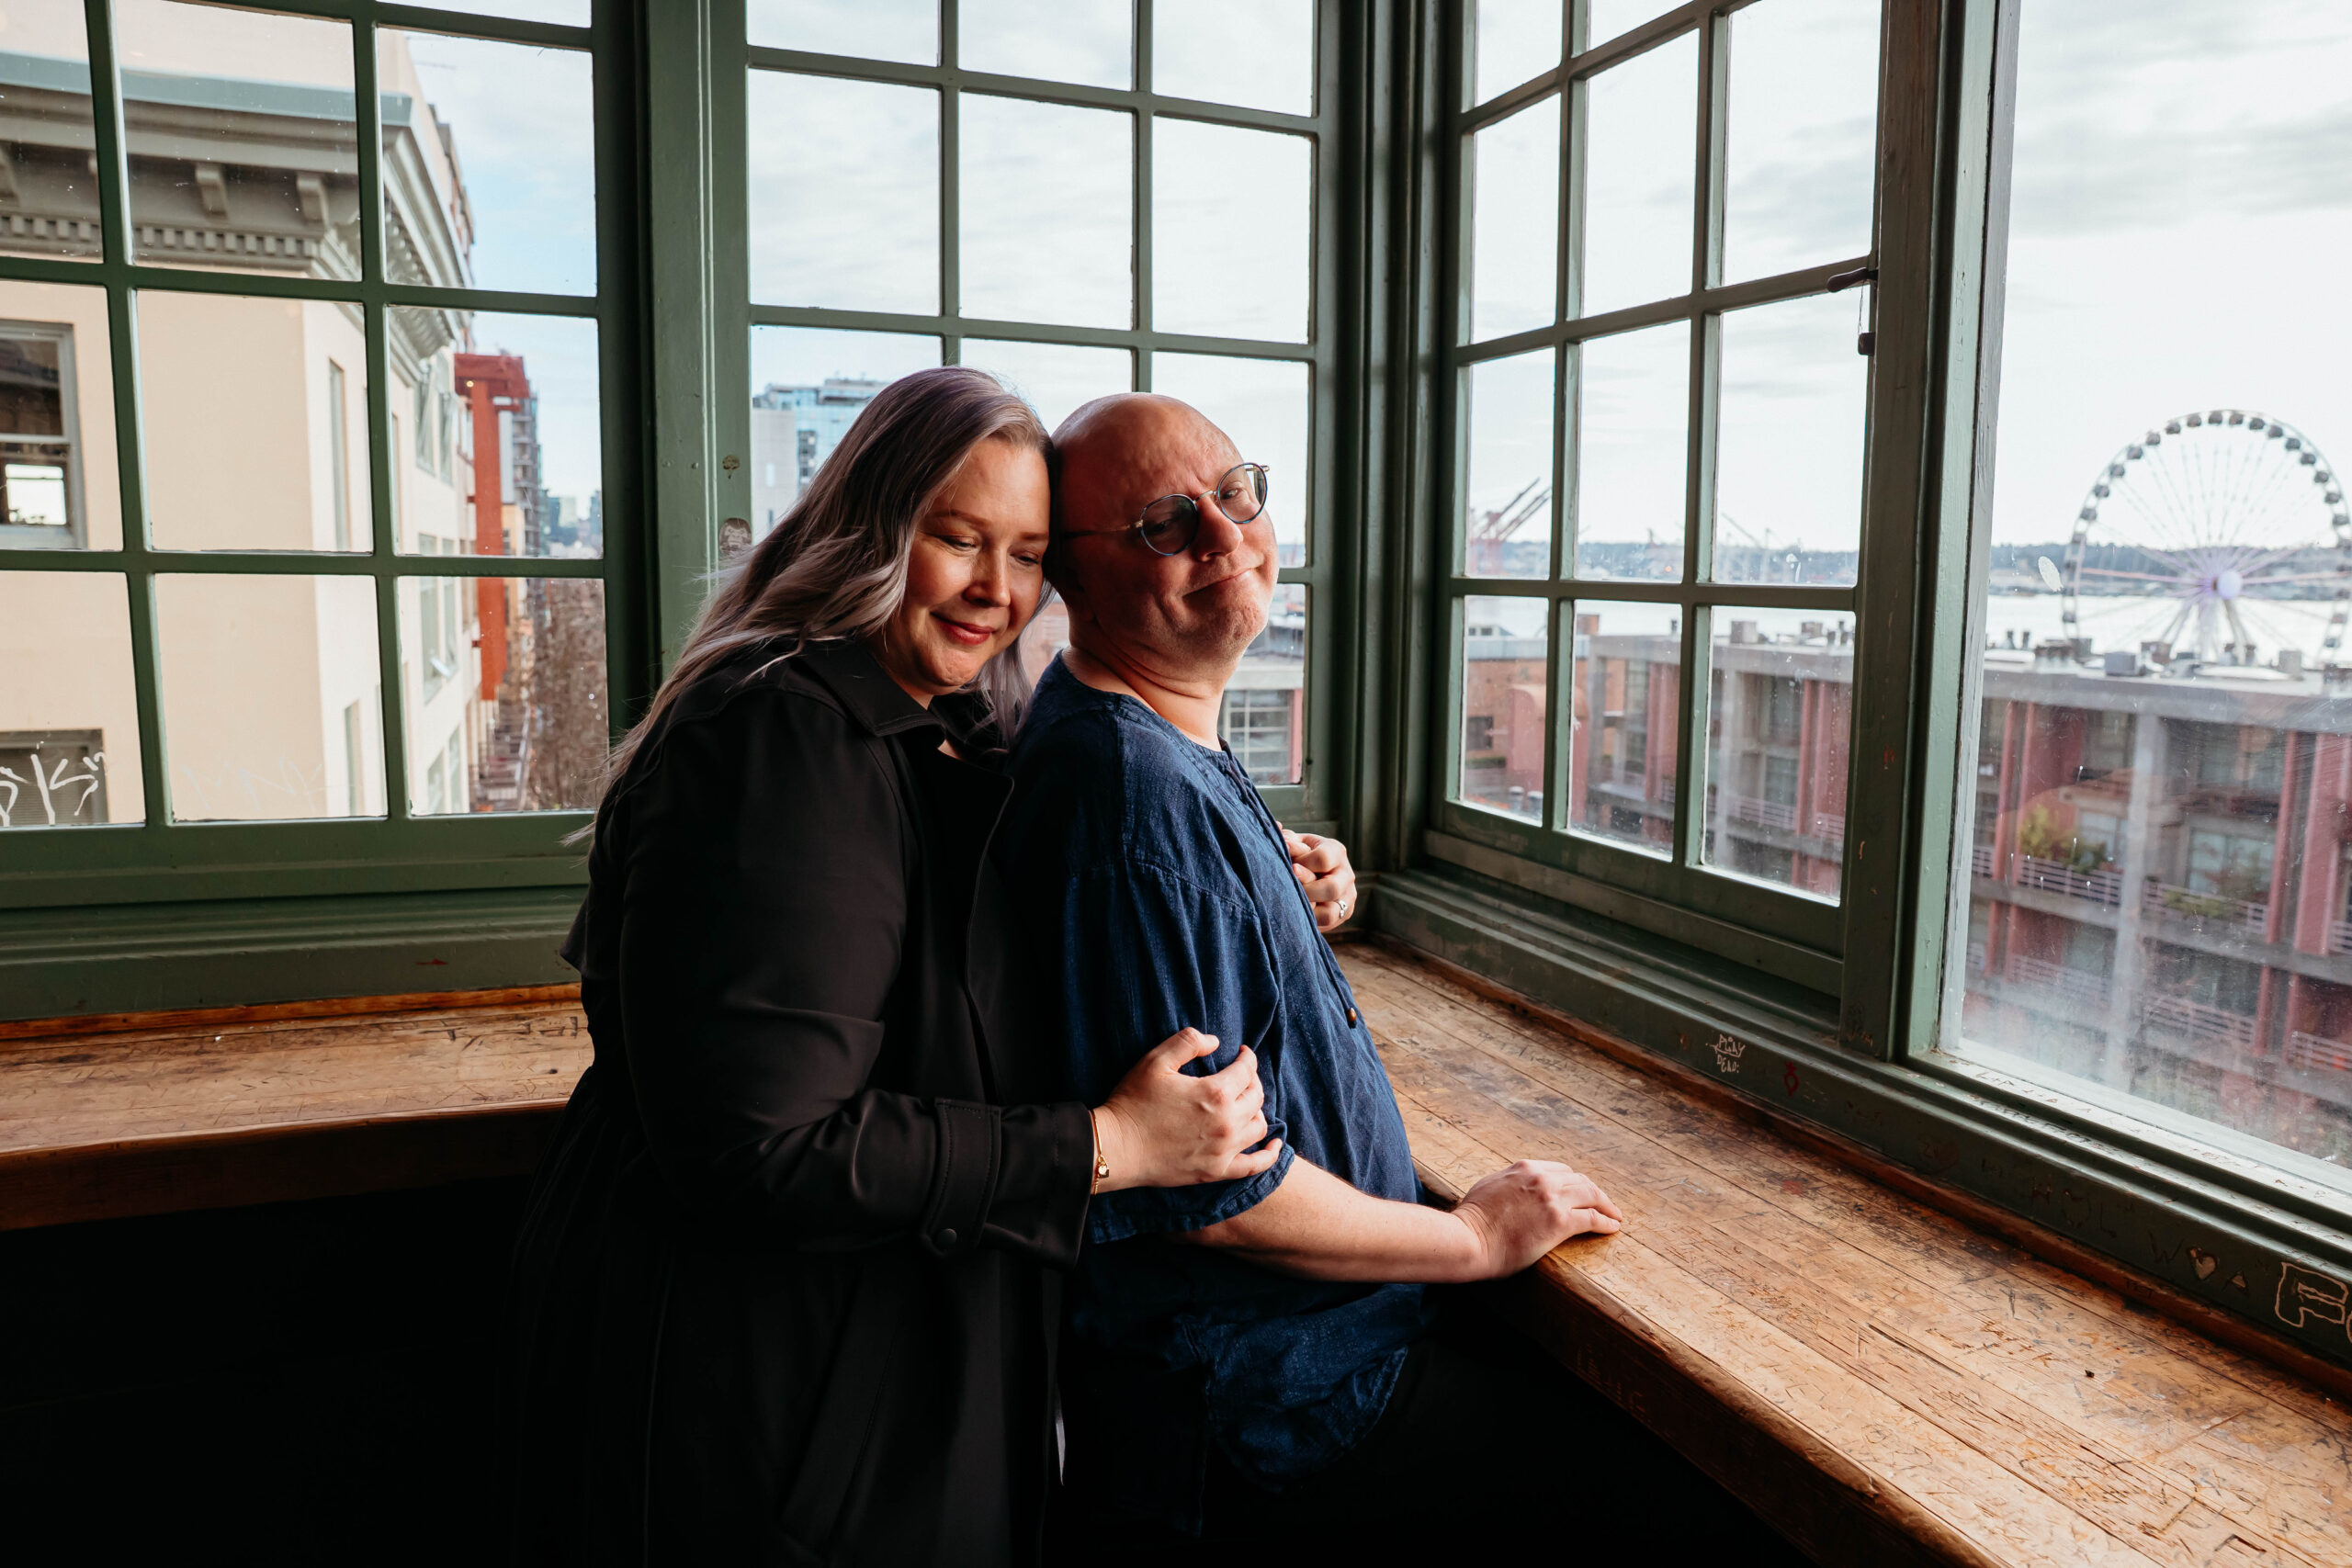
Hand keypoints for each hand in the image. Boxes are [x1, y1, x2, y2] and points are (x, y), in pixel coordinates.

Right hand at [1093, 1028, 1282, 1192]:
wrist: (1116, 1148)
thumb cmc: (1133, 1102)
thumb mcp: (1156, 1060)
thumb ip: (1188, 1042)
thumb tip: (1216, 1042)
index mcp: (1215, 1092)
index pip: (1246, 1070)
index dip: (1247, 1058)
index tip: (1241, 1053)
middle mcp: (1227, 1122)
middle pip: (1256, 1097)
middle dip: (1252, 1081)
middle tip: (1240, 1076)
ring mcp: (1224, 1150)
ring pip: (1259, 1127)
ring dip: (1257, 1110)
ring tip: (1245, 1103)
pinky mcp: (1216, 1172)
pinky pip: (1255, 1165)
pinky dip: (1270, 1155)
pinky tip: (1275, 1145)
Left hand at [1283, 828, 1356, 931]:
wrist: (1313, 873)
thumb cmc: (1300, 855)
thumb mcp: (1296, 843)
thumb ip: (1287, 839)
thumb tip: (1277, 829)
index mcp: (1335, 850)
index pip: (1323, 859)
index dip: (1302, 864)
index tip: (1289, 866)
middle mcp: (1346, 874)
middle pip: (1331, 888)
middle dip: (1306, 890)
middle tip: (1290, 887)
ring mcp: (1348, 896)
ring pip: (1331, 912)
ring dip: (1309, 909)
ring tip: (1293, 902)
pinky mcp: (1344, 913)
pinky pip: (1327, 923)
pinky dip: (1311, 920)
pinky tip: (1298, 912)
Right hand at [1450, 1160, 1621, 1277]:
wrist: (1468, 1239)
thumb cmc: (1472, 1219)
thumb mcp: (1489, 1185)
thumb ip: (1509, 1181)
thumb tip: (1517, 1188)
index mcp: (1524, 1167)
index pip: (1560, 1170)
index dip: (1574, 1182)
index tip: (1581, 1193)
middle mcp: (1541, 1178)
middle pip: (1580, 1180)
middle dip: (1595, 1192)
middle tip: (1605, 1204)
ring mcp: (1552, 1198)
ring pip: (1591, 1195)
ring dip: (1606, 1205)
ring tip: (1615, 1215)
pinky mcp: (1559, 1222)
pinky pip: (1592, 1218)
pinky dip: (1606, 1221)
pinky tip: (1613, 1227)